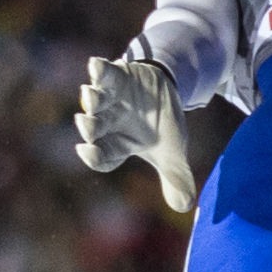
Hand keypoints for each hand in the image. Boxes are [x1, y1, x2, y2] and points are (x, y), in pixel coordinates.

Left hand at [73, 56, 195, 213]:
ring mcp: (111, 98)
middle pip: (93, 127)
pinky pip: (104, 73)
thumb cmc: (161, 126)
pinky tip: (94, 65)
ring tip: (90, 94)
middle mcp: (108, 123)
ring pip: (96, 99)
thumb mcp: (172, 153)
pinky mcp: (118, 76)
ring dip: (92, 97)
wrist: (164, 90)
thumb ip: (176, 179)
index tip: (87, 152)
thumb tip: (185, 206)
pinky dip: (99, 69)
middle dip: (90, 126)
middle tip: (86, 124)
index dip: (94, 156)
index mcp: (117, 145)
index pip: (101, 155)